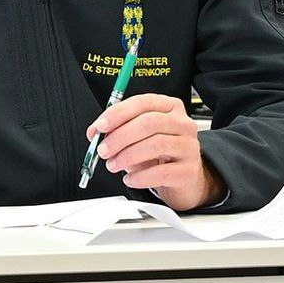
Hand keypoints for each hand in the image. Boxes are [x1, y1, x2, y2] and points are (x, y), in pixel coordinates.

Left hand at [87, 94, 213, 210]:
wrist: (183, 179)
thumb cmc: (159, 155)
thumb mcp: (137, 138)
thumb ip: (117, 131)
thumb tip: (94, 132)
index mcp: (168, 107)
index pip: (142, 103)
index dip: (118, 114)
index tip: (100, 126)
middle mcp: (182, 123)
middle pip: (149, 123)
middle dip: (120, 137)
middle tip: (104, 150)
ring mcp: (188, 146)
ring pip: (155, 145)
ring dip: (127, 156)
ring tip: (114, 165)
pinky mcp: (188, 170)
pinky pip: (161, 172)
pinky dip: (140, 177)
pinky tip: (130, 179)